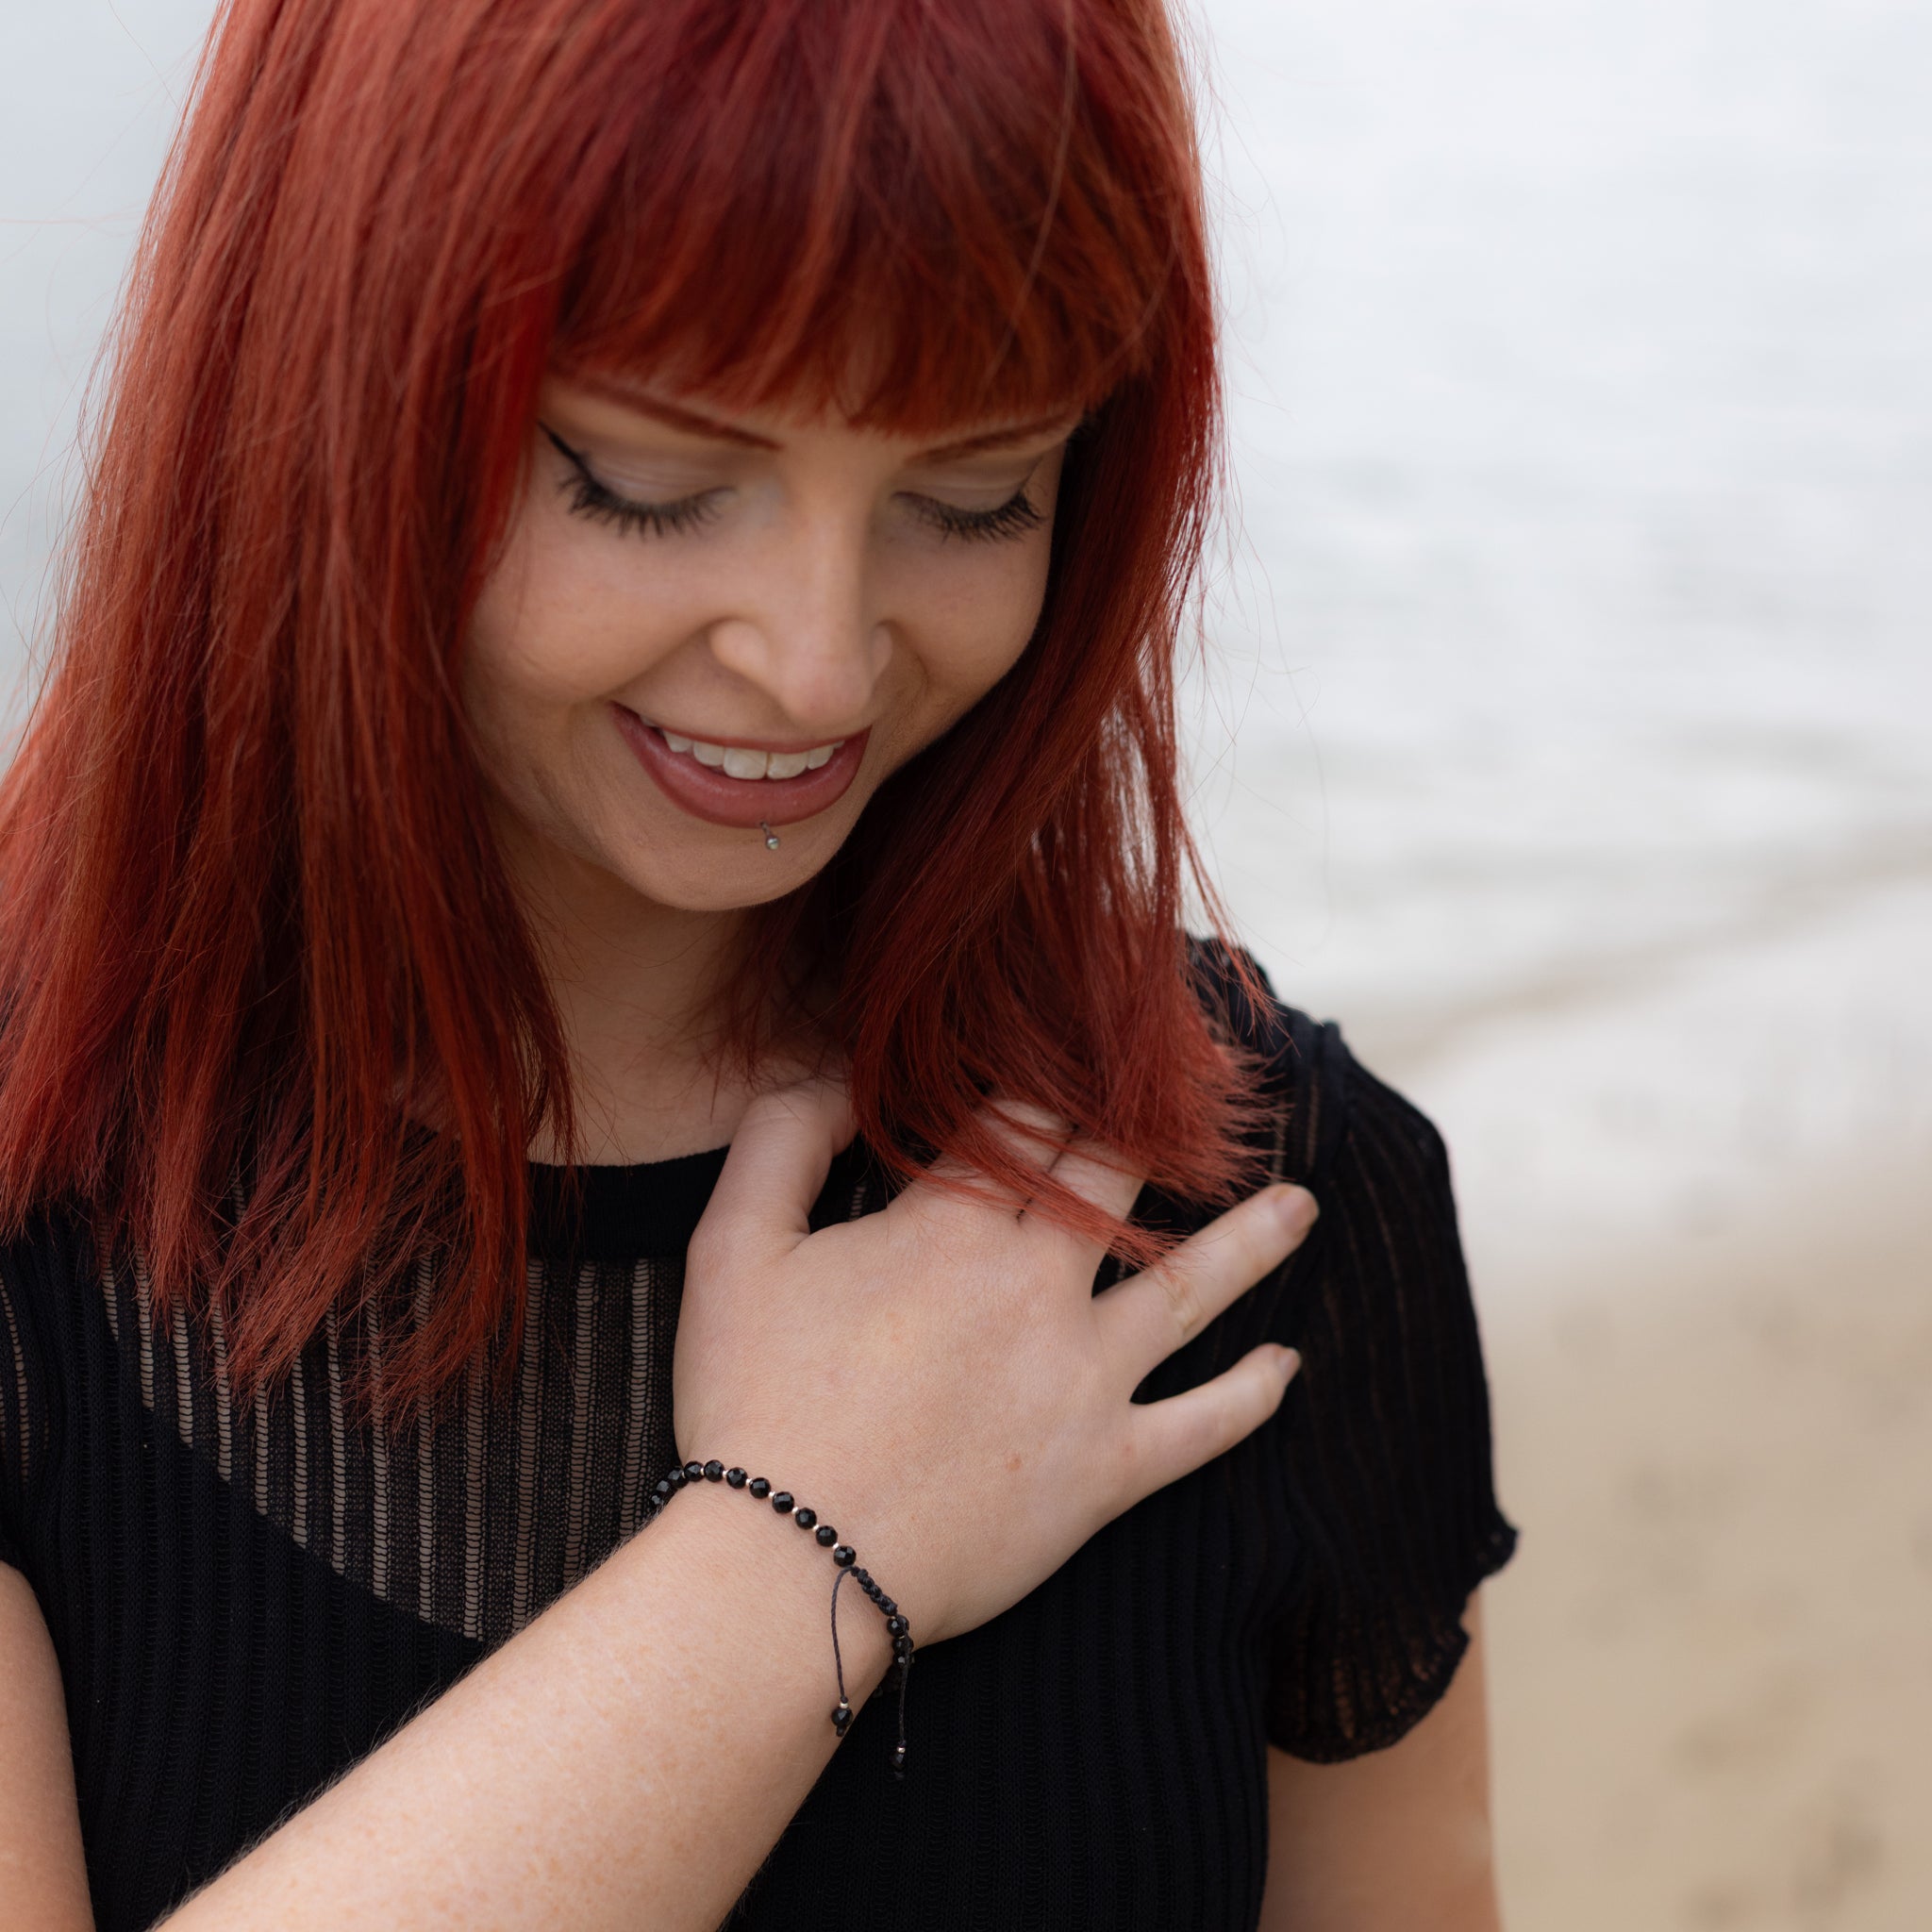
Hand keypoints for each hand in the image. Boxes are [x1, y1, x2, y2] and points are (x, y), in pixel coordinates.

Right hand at [672, 1075, 1315, 1644]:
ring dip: (1254, 1241)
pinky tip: (1288, 1370)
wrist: (788, 1569)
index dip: (1050, 1078)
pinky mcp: (1103, 1472)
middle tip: (1198, 1095)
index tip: (1082, 1050)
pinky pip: (1199, 1430)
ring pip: (1190, 1289)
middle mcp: (1037, 1287)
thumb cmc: (752, 1404)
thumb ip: (783, 1139)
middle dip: (1151, 1127)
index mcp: (952, 1226)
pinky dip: (1250, 1399)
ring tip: (1305, 1206)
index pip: (1021, 1121)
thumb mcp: (732, 1247)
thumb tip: (843, 1081)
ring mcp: (1084, 1381)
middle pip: (1117, 1179)